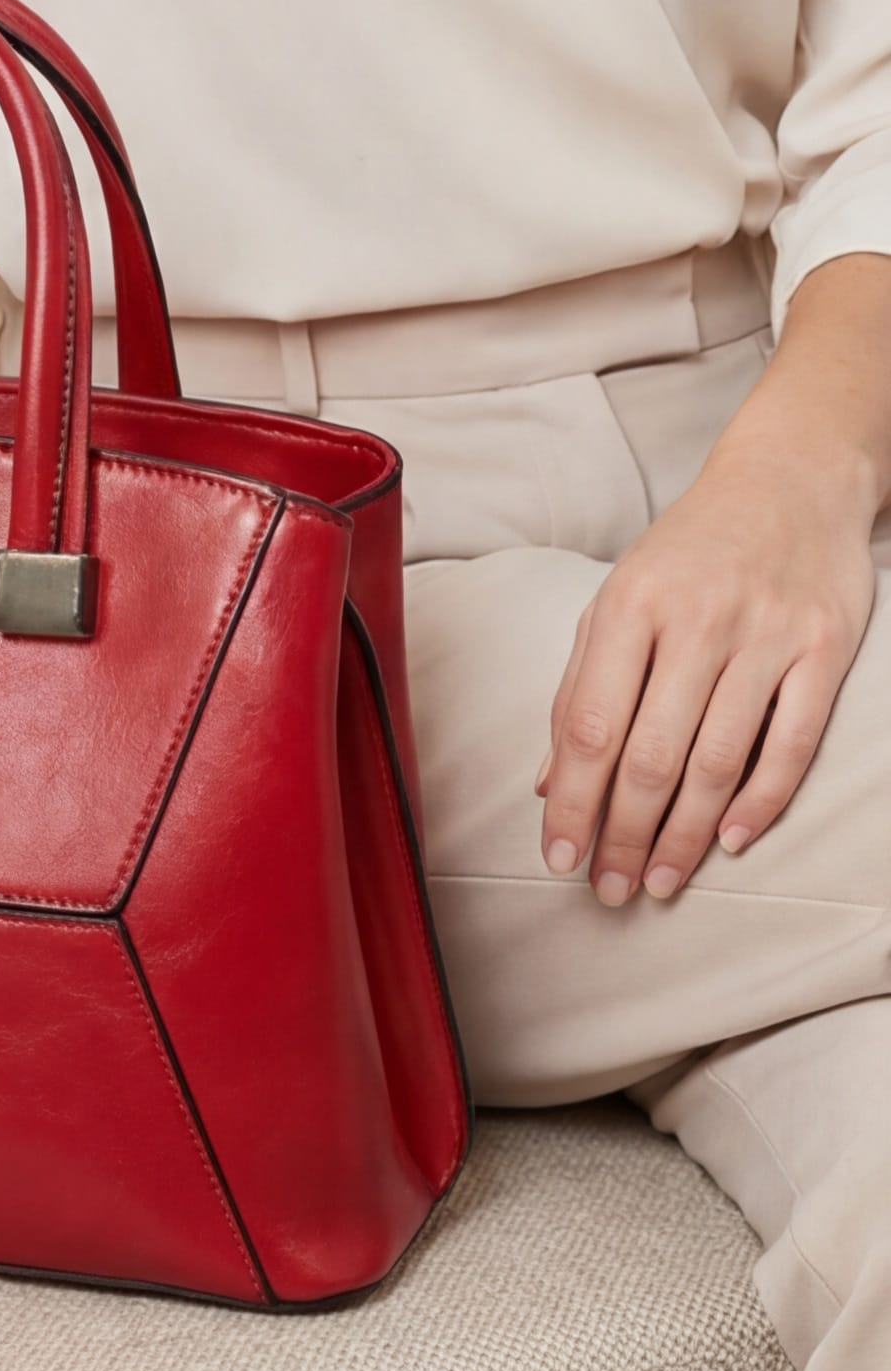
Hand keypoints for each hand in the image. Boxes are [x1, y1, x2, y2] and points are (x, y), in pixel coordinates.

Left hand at [537, 432, 876, 905]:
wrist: (791, 479)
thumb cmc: (687, 553)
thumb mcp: (617, 602)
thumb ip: (580, 687)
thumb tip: (545, 781)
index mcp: (628, 607)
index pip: (588, 725)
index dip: (571, 801)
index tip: (557, 858)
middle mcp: (696, 621)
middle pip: (650, 755)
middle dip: (622, 834)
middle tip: (606, 891)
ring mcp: (765, 635)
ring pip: (717, 760)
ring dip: (685, 835)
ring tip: (656, 880)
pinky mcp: (825, 648)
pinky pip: (791, 742)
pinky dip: (762, 800)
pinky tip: (732, 843)